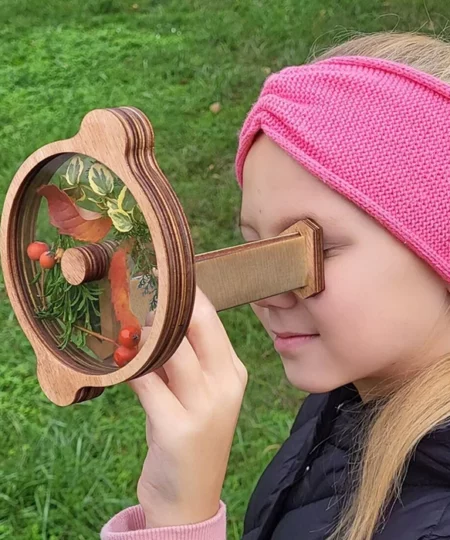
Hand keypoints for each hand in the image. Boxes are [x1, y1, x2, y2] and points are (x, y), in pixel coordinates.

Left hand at [128, 285, 247, 528]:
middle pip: (198, 324)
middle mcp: (226, 384)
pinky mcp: (177, 428)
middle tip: (138, 284)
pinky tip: (118, 360)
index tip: (161, 275)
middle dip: (167, 302)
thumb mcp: (195, 394)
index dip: (187, 292)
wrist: (190, 496)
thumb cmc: (189, 435)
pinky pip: (147, 382)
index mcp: (234, 371)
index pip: (211, 318)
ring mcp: (205, 407)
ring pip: (172, 349)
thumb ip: (182, 360)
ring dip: (144, 332)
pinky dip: (131, 366)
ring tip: (124, 321)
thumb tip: (152, 320)